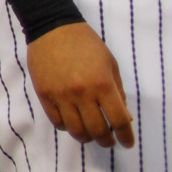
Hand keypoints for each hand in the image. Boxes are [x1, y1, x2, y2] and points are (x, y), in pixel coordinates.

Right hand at [27, 23, 134, 148]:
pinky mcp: (44, 95)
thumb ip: (118, 92)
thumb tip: (124, 117)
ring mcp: (61, 95)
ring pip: (76, 130)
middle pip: (97, 130)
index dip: (126, 136)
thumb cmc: (87, 44)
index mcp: (102, 84)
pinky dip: (68, 127)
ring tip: (91, 135)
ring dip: (87, 138)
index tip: (127, 142)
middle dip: (107, 141)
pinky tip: (73, 122)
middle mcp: (82, 94)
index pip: (119, 120)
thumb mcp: (110, 64)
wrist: (52, 28)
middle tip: (109, 141)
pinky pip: (57, 121)